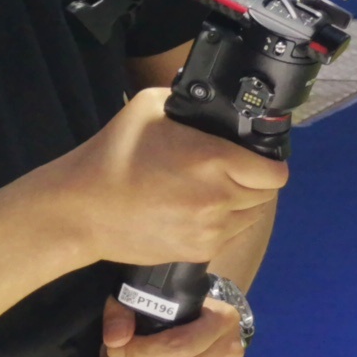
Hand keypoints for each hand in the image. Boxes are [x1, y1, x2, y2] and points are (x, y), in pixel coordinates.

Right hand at [55, 89, 287, 268]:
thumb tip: (216, 104)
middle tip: (230, 172)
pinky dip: (222, 224)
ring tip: (211, 191)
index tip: (256, 159)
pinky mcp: (198, 252)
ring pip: (250, 218)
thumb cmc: (113, 155)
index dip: (269, 164)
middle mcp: (218, 198)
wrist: (82, 209)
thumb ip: (191, 103)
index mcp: (213, 160)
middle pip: (266, 195)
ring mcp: (210, 230)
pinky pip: (229, 236)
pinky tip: (196, 211)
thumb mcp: (150, 107)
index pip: (275, 173)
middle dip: (254, 182)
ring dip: (241, 205)